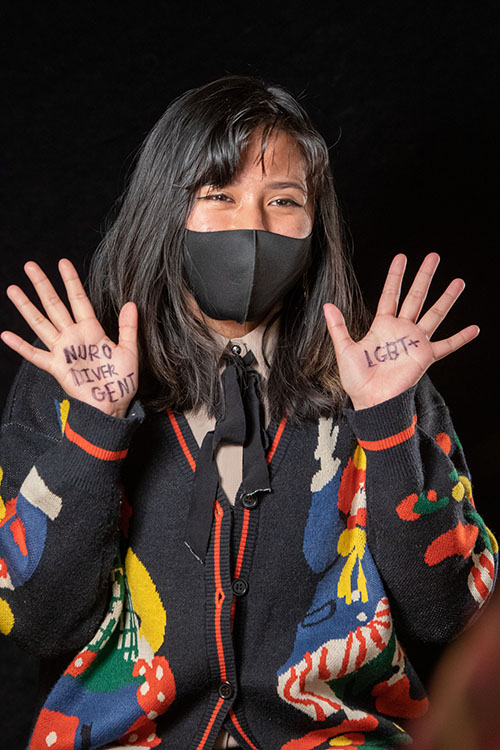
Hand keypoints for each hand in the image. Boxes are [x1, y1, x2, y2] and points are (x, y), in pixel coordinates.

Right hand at [1, 259, 137, 417]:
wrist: (113, 405)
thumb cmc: (121, 380)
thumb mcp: (129, 350)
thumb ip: (128, 327)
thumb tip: (131, 303)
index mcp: (92, 330)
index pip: (78, 299)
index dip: (70, 281)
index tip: (62, 263)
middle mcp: (74, 337)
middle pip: (54, 305)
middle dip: (42, 285)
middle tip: (30, 265)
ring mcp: (62, 351)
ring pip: (41, 323)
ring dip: (27, 307)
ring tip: (13, 289)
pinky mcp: (56, 367)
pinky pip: (35, 355)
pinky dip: (20, 346)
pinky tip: (5, 335)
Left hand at [323, 253, 478, 409]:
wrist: (371, 400)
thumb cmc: (357, 380)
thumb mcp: (344, 349)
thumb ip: (338, 326)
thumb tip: (327, 305)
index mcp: (382, 326)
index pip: (390, 294)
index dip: (395, 276)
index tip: (402, 257)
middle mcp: (401, 330)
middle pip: (415, 297)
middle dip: (424, 276)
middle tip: (434, 256)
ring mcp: (415, 342)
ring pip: (434, 314)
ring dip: (446, 298)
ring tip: (458, 281)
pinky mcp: (425, 357)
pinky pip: (447, 345)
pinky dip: (461, 338)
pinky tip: (474, 328)